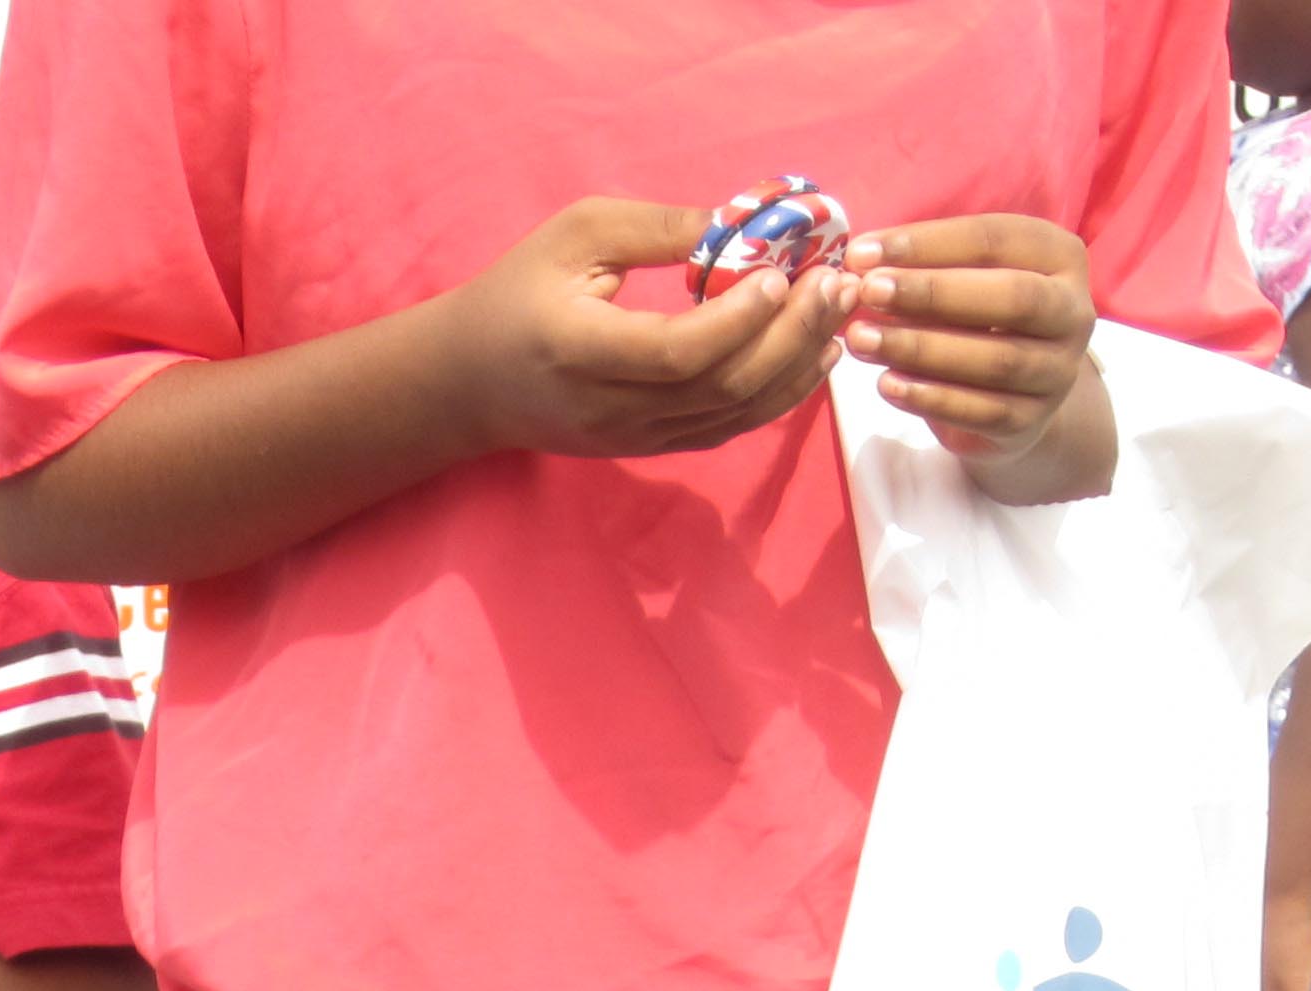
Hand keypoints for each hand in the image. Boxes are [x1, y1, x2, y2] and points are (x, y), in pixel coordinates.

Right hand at [431, 198, 852, 463]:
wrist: (471, 382)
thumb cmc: (521, 292)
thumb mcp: (576, 234)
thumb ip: (658, 228)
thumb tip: (745, 223)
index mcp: (580, 352)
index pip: (675, 353)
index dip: (737, 320)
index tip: (778, 274)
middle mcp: (610, 409)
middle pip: (719, 387)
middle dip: (789, 336)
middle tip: (835, 284)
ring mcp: (633, 438)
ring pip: (733, 415)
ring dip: (796, 366)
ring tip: (839, 314)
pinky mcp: (651, 447)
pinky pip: (727, 427)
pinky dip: (778, 395)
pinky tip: (812, 355)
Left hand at [841, 218, 1098, 472]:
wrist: (1014, 398)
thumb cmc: (978, 320)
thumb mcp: (962, 280)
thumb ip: (924, 267)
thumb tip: (859, 263)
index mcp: (1059, 257)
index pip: (994, 239)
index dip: (926, 243)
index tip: (861, 253)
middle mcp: (1073, 311)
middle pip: (1010, 296)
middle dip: (931, 292)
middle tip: (867, 292)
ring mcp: (1058, 370)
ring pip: (996, 359)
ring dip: (921, 348)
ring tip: (862, 341)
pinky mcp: (1032, 420)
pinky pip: (982, 410)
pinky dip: (930, 398)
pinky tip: (886, 385)